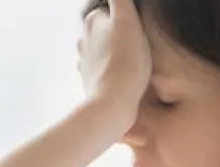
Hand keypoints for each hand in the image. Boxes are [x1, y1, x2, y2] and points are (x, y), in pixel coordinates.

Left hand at [77, 0, 151, 121]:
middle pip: (101, 31)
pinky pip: (101, 72)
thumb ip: (120, 0)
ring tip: (130, 58)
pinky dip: (109, 71)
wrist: (114, 103)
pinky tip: (122, 76)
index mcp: (93, 23)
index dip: (122, 16)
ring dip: (111, 52)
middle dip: (114, 34)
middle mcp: (84, 41)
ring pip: (99, 51)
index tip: (134, 25)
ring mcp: (85, 63)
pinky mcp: (91, 83)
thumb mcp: (127, 20)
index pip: (106, 10)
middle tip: (135, 41)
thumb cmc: (125, 61)